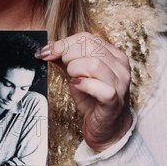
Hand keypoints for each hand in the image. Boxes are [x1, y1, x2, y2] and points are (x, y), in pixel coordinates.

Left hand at [36, 32, 131, 151]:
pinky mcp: (114, 101)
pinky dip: (83, 85)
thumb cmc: (93, 99)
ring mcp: (120, 83)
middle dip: (68, 55)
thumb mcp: (77, 74)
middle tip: (63, 68)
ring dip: (75, 69)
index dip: (63, 43)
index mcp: (114, 55)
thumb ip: (65, 58)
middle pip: (89, 47)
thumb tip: (49, 45)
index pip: (87, 38)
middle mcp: (120, 66)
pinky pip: (98, 87)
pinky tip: (77, 86)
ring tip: (73, 78)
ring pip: (93, 64)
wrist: (107, 128)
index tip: (46, 52)